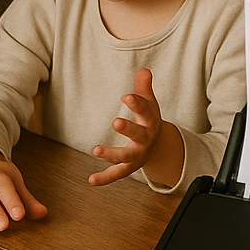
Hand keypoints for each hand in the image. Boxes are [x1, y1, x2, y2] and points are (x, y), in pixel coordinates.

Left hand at [89, 67, 181, 187]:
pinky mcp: (128, 167)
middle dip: (128, 129)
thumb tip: (144, 70)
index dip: (137, 104)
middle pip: (139, 135)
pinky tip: (91, 180)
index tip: (126, 97)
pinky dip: (105, 178)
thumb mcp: (149, 102)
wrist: (158, 146)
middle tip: (115, 122)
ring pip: (126, 157)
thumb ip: (144, 87)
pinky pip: (116, 174)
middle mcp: (145, 139)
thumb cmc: (148, 119)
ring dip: (112, 154)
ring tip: (96, 150)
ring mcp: (137, 155)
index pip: (145, 111)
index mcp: (150, 121)